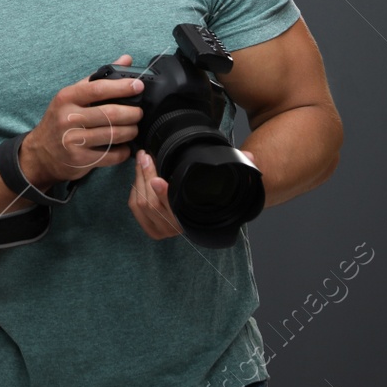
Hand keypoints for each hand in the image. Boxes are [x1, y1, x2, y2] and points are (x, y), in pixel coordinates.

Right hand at [21, 55, 143, 188]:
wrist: (41, 152)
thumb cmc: (60, 119)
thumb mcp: (73, 95)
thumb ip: (99, 78)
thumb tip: (125, 59)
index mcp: (67, 97)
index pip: (98, 89)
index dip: (122, 87)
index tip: (138, 86)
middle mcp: (68, 118)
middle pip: (110, 114)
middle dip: (132, 113)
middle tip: (139, 113)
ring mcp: (73, 140)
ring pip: (113, 135)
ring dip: (130, 132)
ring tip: (133, 129)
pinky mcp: (80, 159)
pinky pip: (111, 155)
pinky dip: (123, 151)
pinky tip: (124, 147)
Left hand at [129, 149, 258, 240]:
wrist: (207, 213)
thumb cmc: (214, 193)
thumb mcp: (226, 182)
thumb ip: (239, 168)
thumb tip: (251, 158)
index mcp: (194, 218)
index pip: (175, 208)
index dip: (164, 194)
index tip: (157, 179)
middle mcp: (178, 228)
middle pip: (152, 203)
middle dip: (145, 176)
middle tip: (145, 155)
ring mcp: (163, 230)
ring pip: (141, 204)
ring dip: (139, 179)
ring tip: (143, 160)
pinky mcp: (151, 228)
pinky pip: (135, 208)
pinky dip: (135, 189)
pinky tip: (140, 176)